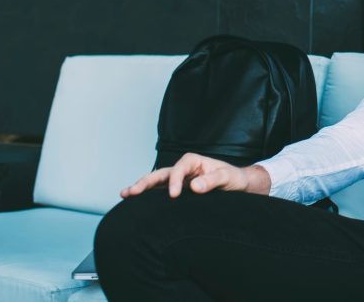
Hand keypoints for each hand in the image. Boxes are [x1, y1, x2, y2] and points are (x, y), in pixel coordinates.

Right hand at [120, 153, 271, 198]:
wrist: (239, 185)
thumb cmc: (234, 179)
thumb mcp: (228, 178)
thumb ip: (212, 181)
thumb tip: (194, 187)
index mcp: (194, 161)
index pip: (179, 169)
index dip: (174, 181)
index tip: (174, 195)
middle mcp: (183, 169)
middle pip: (161, 173)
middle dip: (146, 181)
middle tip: (132, 192)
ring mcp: (179, 180)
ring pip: (156, 182)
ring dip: (141, 187)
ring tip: (124, 194)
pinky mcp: (178, 191)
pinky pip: (160, 192)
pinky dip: (148, 196)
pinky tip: (134, 202)